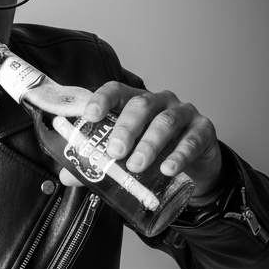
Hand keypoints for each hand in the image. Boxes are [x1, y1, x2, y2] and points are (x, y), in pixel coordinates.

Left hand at [56, 84, 222, 198]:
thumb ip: (97, 165)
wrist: (194, 170)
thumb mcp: (126, 159)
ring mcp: (182, 113)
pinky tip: (168, 169)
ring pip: (165, 121)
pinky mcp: (203, 130)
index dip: (102, 100)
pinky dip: (179, 155)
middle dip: (125, 127)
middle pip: (140, 105)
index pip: (116, 91)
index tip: (89, 117)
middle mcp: (158, 102)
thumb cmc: (154, 156)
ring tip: (137, 166)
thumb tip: (66, 176)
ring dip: (149, 144)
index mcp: (134, 104)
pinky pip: (191, 140)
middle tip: (115, 151)